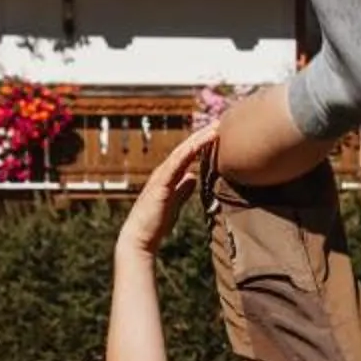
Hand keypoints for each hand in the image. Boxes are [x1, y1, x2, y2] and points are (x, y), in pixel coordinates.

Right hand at [118, 124, 216, 257]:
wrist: (140, 237)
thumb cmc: (156, 222)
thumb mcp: (175, 202)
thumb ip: (183, 189)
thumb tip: (193, 176)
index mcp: (168, 176)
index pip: (187, 155)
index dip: (201, 143)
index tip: (217, 134)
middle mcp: (164, 172)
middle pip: (186, 149)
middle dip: (203, 135)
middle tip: (220, 123)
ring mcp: (161, 176)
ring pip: (182, 152)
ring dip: (199, 139)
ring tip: (215, 129)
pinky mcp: (161, 184)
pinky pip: (177, 163)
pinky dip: (189, 151)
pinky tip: (201, 143)